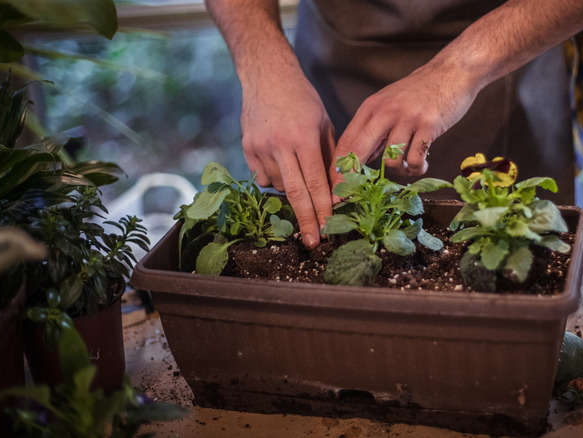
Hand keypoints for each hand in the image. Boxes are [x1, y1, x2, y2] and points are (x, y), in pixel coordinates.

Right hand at [241, 74, 334, 248]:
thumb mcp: (324, 125)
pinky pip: (262, 177)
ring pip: (277, 185)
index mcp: (303, 138)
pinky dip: (273, 179)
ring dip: (290, 191)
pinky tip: (280, 165)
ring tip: (295, 172)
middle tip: (313, 242)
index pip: (315, 183)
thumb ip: (330, 157)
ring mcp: (259, 147)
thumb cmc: (303, 100)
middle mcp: (280, 145)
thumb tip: (336, 190)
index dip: (322, 209)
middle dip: (305, 220)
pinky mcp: (246, 147)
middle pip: (294, 193)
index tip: (328, 228)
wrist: (267, 76)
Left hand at [331, 61, 476, 187]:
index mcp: (372, 107)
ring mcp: (407, 118)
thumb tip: (362, 158)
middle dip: (350, 178)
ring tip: (408, 167)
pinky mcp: (429, 125)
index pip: (347, 141)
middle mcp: (385, 112)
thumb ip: (375, 129)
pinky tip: (422, 165)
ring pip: (390, 159)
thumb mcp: (389, 103)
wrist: (451, 72)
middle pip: (359, 150)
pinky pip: (416, 158)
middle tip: (348, 199)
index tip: (332, 188)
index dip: (337, 168)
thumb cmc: (420, 91)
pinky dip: (418, 168)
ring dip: (398, 171)